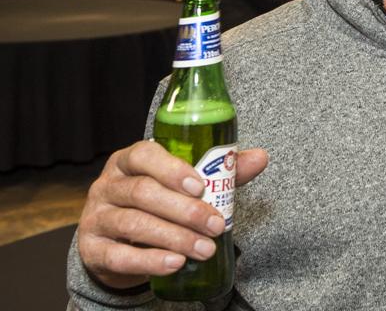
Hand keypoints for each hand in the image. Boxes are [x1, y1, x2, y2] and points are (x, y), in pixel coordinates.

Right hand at [76, 140, 268, 289]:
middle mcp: (107, 185)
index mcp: (129, 161)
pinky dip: (149, 261)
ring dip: (174, 238)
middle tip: (216, 226)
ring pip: (133, 224)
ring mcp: (96, 217)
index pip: (144, 155)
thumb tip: (260, 157)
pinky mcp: (92, 249)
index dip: (172, 169)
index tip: (200, 186)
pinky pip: (119, 256)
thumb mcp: (183, 184)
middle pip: (143, 193)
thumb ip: (220, 171)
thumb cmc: (156, 203)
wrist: (117, 241)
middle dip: (185, 211)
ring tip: (204, 249)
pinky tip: (175, 264)